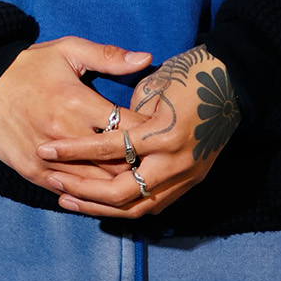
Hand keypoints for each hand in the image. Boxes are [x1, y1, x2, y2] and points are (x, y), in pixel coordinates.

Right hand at [0, 36, 151, 193]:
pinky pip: (68, 192)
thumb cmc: (31, 65)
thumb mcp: (69, 51)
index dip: (151, 132)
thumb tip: (146, 59)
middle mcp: (65, 134)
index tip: (166, 133)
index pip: (127, 127)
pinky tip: (105, 193)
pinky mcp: (32, 172)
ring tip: (140, 180)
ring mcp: (47, 158)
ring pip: (94, 183)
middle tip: (159, 162)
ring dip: (117, 183)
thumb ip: (108, 56)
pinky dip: (88, 194)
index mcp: (78, 103)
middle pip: (115, 162)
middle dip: (139, 163)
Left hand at [35, 44, 241, 217]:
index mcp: (162, 133)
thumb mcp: (153, 84)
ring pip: (135, 207)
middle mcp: (174, 162)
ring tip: (68, 200)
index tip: (46, 149)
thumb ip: (128, 113)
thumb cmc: (189, 73)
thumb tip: (106, 130)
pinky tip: (101, 204)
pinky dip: (124, 208)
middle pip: (119, 191)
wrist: (233, 81)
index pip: (109, 148)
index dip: (74, 151)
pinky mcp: (191, 181)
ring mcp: (185, 176)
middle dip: (82, 190)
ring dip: (99, 206)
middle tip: (53, 182)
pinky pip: (152, 205)